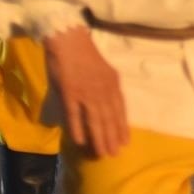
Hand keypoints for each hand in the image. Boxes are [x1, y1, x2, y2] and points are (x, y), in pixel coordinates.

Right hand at [45, 26, 128, 157]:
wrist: (68, 39)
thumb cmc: (84, 54)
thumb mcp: (103, 71)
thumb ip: (105, 88)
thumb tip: (105, 107)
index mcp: (112, 83)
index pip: (120, 110)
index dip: (122, 127)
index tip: (125, 142)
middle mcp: (102, 89)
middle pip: (109, 118)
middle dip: (112, 137)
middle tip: (114, 154)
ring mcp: (86, 92)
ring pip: (95, 120)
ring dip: (98, 138)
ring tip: (101, 153)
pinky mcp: (69, 93)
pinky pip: (74, 115)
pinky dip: (77, 128)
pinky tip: (79, 141)